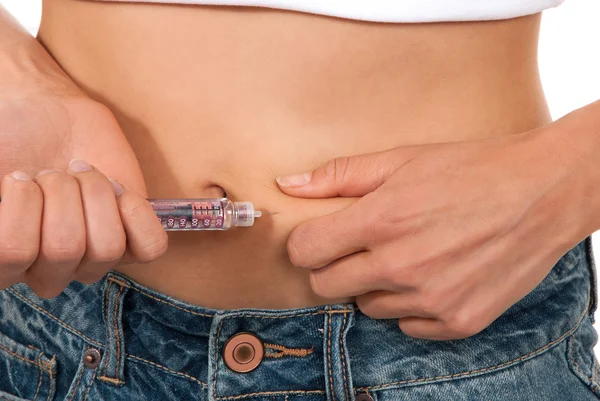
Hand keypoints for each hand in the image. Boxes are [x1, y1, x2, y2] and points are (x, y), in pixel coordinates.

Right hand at [0, 83, 166, 297]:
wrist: (44, 113)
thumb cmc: (7, 142)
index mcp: (5, 261)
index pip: (11, 255)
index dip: (21, 205)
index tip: (19, 175)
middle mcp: (48, 269)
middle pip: (64, 250)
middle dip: (60, 192)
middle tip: (53, 172)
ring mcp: (93, 257)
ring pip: (107, 248)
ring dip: (95, 195)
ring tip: (81, 174)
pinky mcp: (132, 237)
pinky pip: (149, 247)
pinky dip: (137, 215)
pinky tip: (118, 191)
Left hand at [276, 128, 584, 339]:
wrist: (543, 192)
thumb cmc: (470, 169)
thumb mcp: (403, 159)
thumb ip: (340, 175)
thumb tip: (288, 185)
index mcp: (380, 221)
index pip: (305, 251)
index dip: (307, 242)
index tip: (321, 236)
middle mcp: (400, 266)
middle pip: (326, 286)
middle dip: (333, 266)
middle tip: (360, 246)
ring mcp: (430, 299)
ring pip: (367, 306)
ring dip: (375, 285)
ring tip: (406, 256)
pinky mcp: (458, 321)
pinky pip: (407, 325)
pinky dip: (411, 305)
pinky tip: (433, 276)